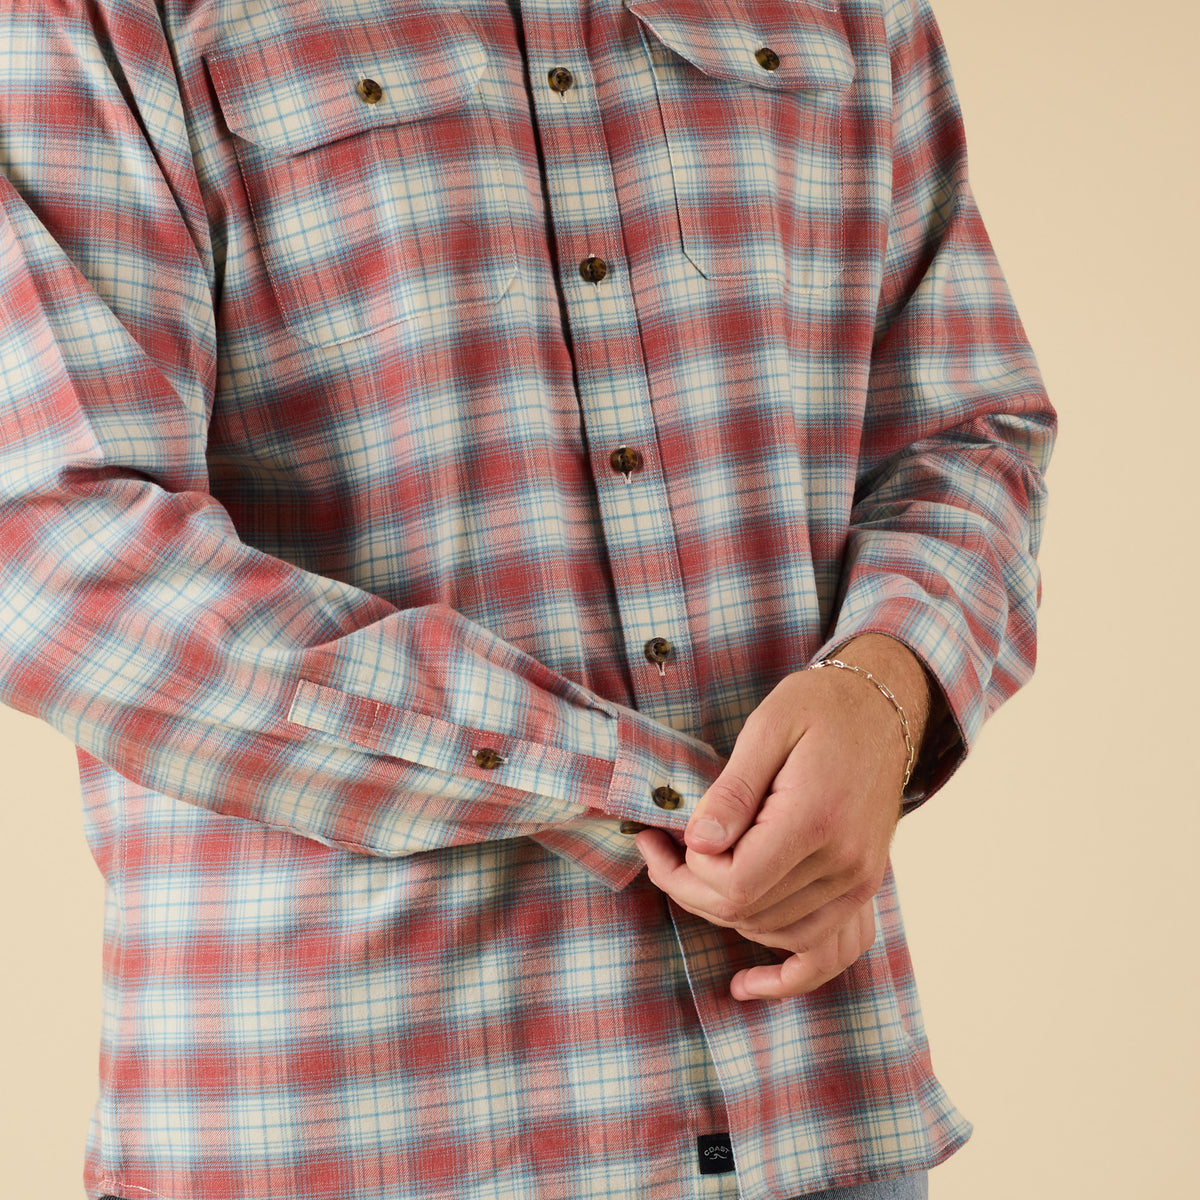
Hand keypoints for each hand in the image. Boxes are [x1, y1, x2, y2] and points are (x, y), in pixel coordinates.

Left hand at [637, 634, 930, 999]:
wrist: (883, 707)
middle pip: (747, 914)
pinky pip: (827, 954)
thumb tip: (698, 845)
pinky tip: (745, 984)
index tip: (664, 836)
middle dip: (690, 889)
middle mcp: (845, 865)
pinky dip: (785, 974)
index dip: (687, 871)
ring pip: (773, 932)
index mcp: (815, 821)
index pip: (734, 884)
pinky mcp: (863, 888)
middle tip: (660, 851)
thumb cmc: (819, 708)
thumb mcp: (766, 729)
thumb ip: (731, 791)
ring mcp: (860, 883)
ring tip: (691, 871)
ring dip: (722, 912)